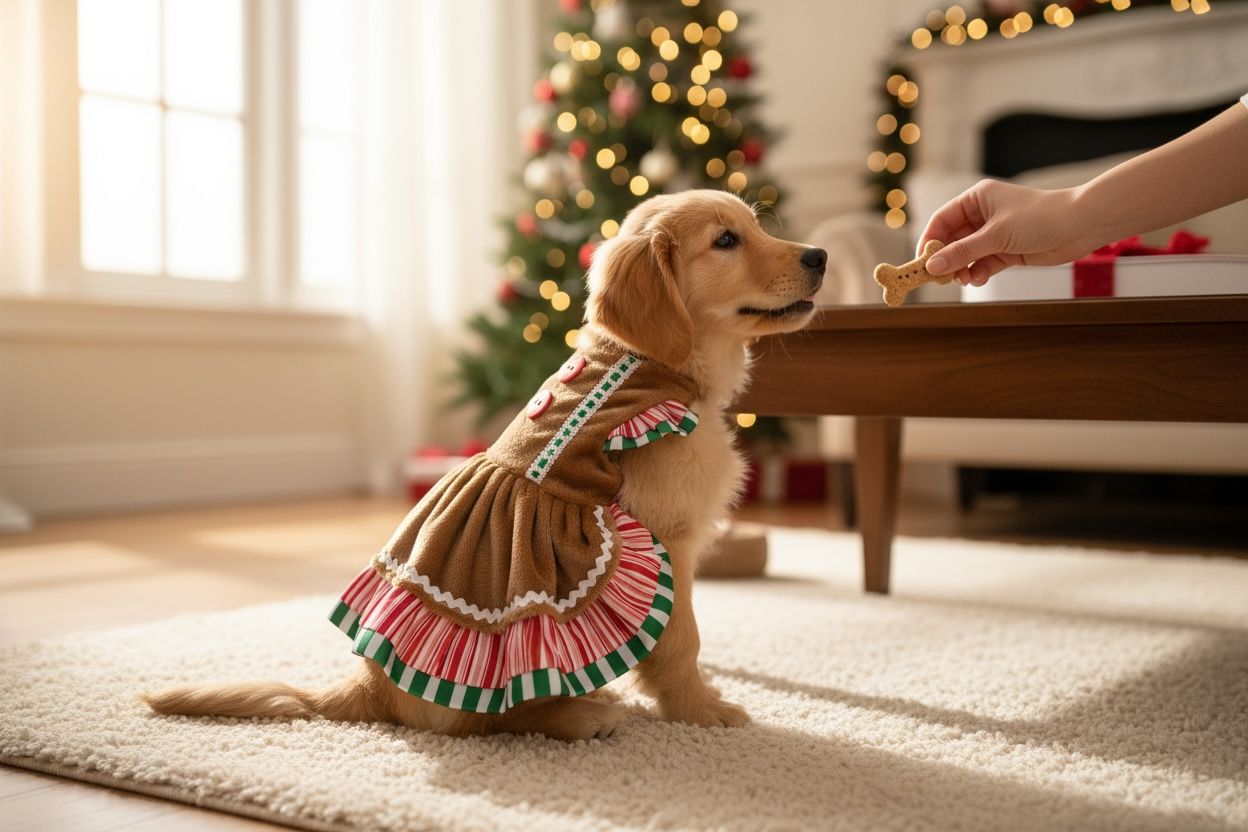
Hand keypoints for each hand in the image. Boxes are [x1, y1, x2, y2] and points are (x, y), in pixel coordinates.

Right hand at [917, 180, 1098, 285]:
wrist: (1080, 225)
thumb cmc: (1039, 218)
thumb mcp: (995, 235)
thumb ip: (962, 252)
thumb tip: (932, 266)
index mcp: (977, 199)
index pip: (942, 220)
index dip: (929, 240)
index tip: (920, 262)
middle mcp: (983, 215)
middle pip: (952, 239)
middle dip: (945, 259)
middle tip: (937, 278)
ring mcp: (995, 234)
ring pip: (966, 254)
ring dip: (961, 268)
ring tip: (961, 280)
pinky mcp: (1007, 250)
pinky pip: (982, 263)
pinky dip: (977, 272)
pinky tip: (977, 279)